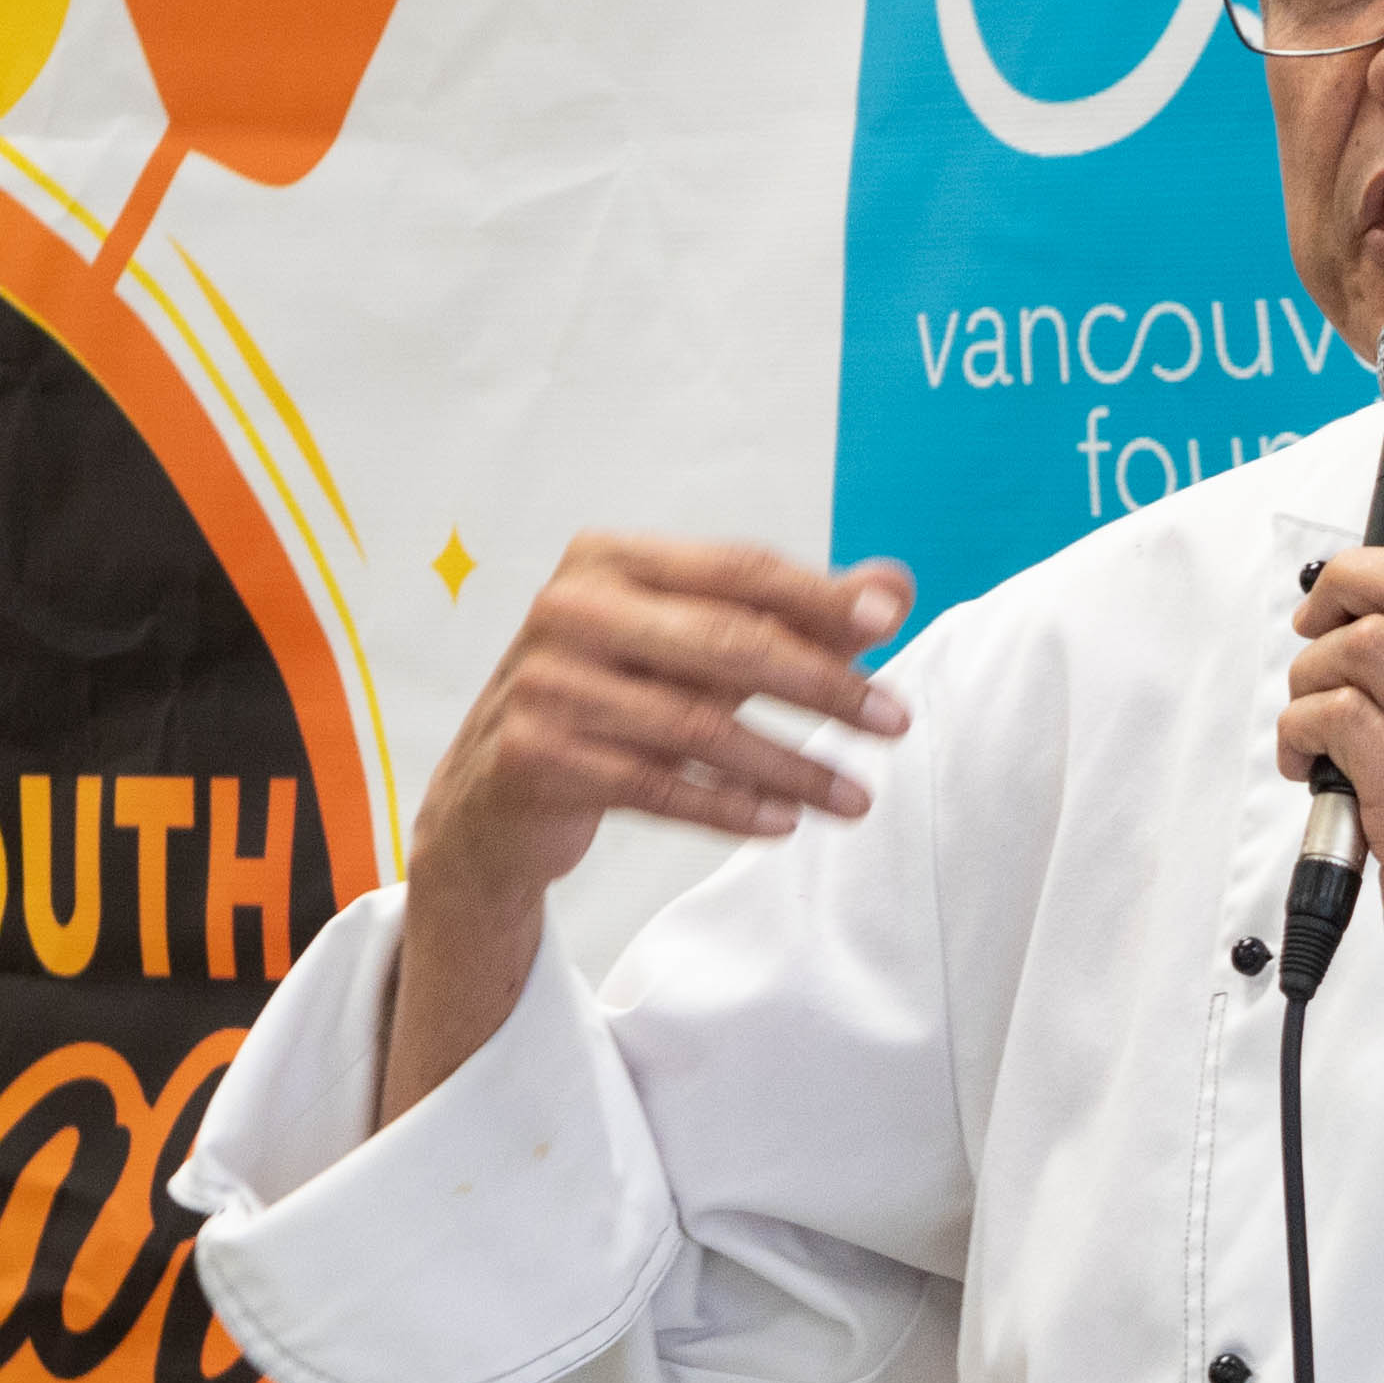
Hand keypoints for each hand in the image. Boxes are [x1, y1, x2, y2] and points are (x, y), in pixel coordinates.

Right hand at [380, 535, 906, 1124]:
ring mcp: (547, 684)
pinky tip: (784, 823)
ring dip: (791, 764)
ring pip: (697, 725)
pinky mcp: (536, 757)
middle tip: (894, 721)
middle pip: (725, 642)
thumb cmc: (607, 704)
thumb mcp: (690, 649)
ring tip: (856, 797)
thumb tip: (893, 586)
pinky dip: (728, 807)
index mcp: (609, 560)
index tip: (892, 624)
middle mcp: (570, 608)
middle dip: (822, 685)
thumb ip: (787, 615)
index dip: (819, 597)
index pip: (737, 570)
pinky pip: (656, 787)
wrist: (489, 800)